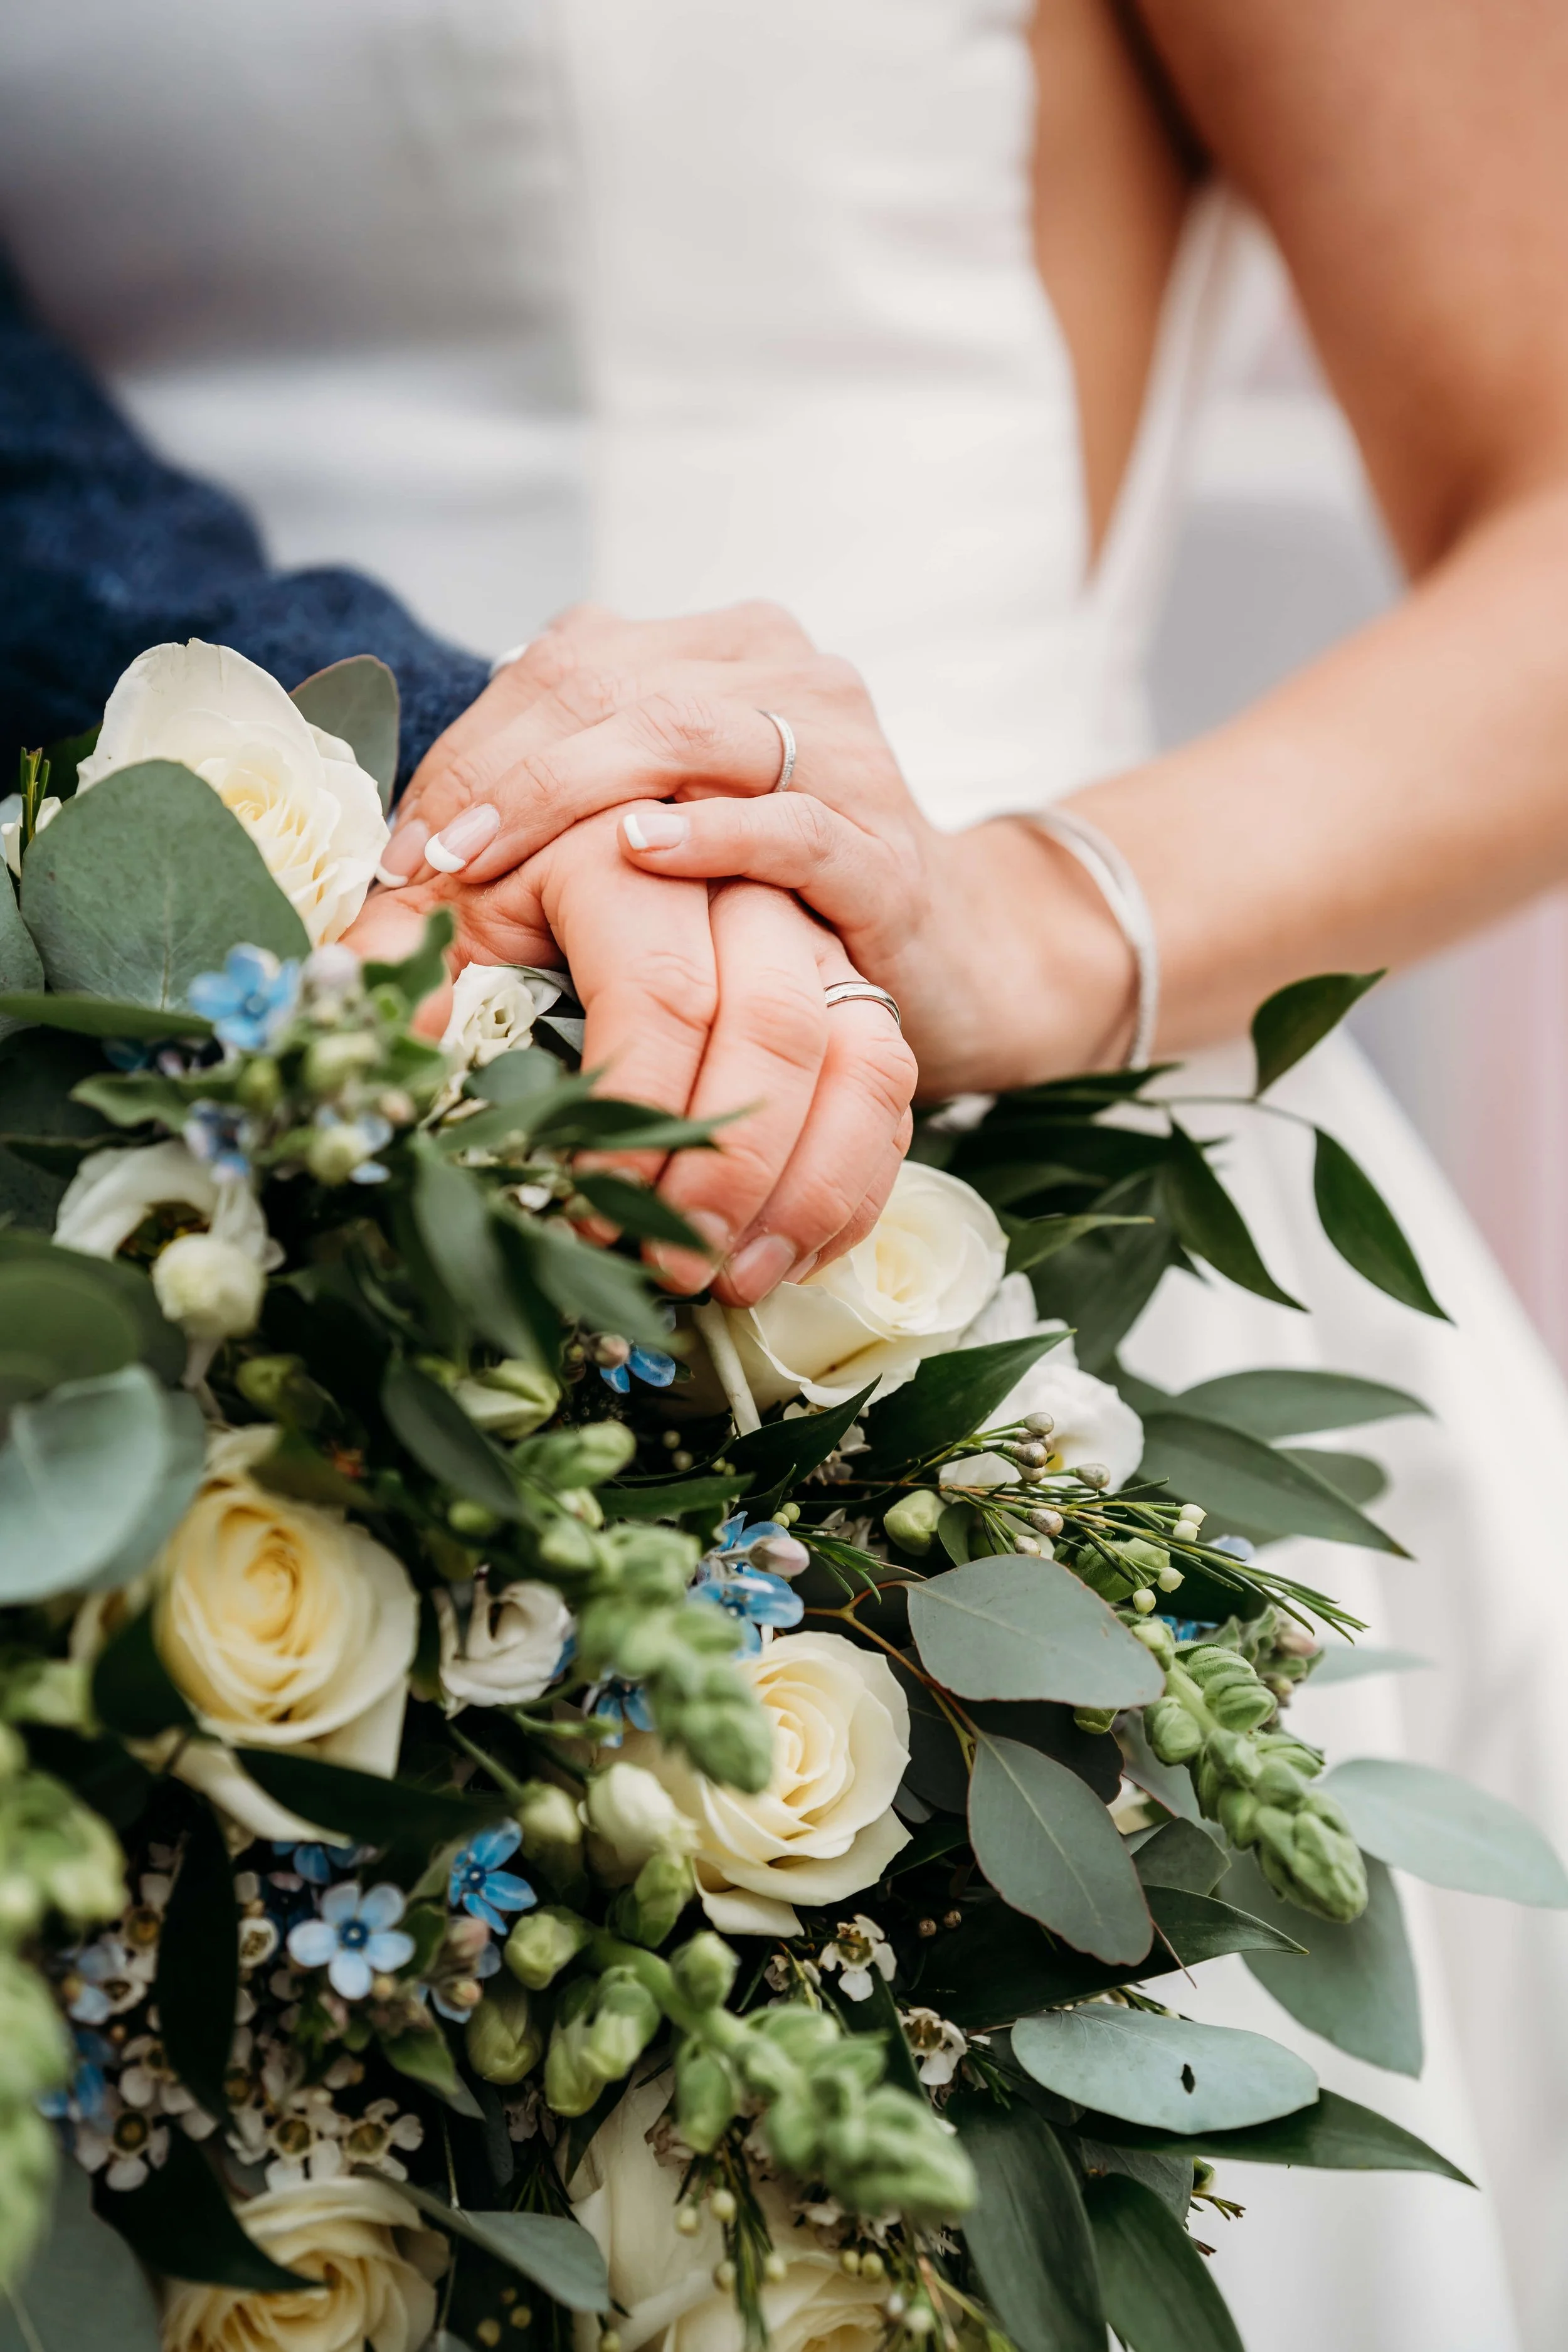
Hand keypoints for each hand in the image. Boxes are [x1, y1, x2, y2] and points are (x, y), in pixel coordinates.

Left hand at [344, 811, 916, 1305]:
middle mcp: (739, 868)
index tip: (588, 1214)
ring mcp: (818, 917)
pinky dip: (855, 1177)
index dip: (634, 1117)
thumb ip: (395, 959)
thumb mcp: (451, 909)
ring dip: (803, 1183)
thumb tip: (351, 1041)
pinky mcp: (868, 966)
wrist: (659, 808)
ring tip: (730, 1280)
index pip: (660, 992)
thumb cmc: (527, 882)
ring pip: (856, 1053)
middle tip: (665, 1268)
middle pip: (772, 1026)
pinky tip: (790, 1256)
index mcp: (621, 845)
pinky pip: (892, 1076)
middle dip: (721, 1172)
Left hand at [378, 603, 1136, 1094]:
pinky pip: (790, 824)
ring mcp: (845, 750)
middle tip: (427, 865)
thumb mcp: (664, 827)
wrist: (953, 952)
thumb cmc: (777, 899)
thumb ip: (568, 804)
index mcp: (718, 651)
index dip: (470, 751)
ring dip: (568, 800)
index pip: (565, 665)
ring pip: (687, 734)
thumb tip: (412, 852)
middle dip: (500, 775)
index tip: (402, 848)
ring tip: (487, 865)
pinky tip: (638, 854)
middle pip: (611, 686)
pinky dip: (709, 835)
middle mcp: (784, 673)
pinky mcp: (885, 846)